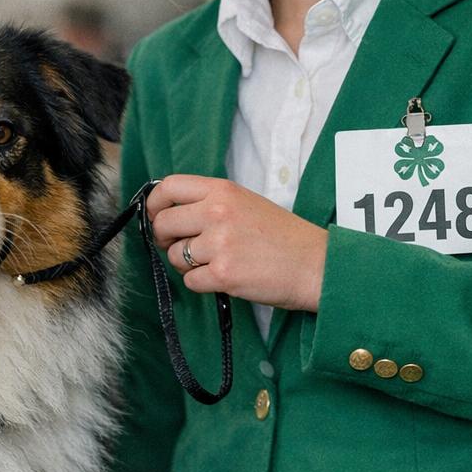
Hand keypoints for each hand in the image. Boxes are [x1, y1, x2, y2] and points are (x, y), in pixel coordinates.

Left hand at [145, 174, 328, 310]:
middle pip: (163, 223)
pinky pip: (190, 281)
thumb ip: (211, 203)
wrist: (316, 264)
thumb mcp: (246, 203)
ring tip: (213, 263)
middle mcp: (217, 212)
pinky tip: (223, 278)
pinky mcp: (223, 274)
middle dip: (165, 239)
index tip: (157, 217)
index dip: (155, 204)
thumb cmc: (284, 237)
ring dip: (186, 264)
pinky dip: (201, 283)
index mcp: (223, 191)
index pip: (169, 187)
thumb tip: (171, 213)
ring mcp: (219, 243)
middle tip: (180, 247)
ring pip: (174, 255)